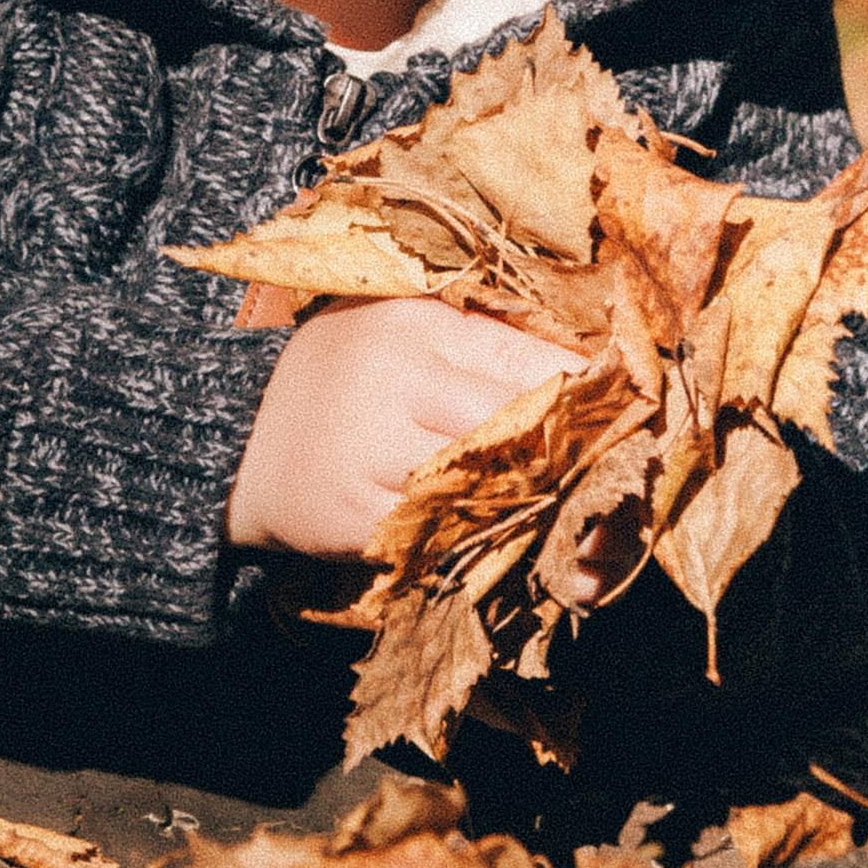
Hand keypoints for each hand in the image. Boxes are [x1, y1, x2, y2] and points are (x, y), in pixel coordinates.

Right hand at [226, 296, 583, 559]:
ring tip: (582, 525)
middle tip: (616, 485)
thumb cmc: (342, 374)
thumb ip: (486, 342)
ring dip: (536, 507)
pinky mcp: (355, 517)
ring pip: (487, 489)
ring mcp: (371, 453)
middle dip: (572, 460)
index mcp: (417, 323)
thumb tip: (597, 369)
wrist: (234, 436)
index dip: (590, 397)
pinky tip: (513, 544)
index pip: (530, 361)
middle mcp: (395, 381)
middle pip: (519, 430)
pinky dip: (481, 540)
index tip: (632, 420)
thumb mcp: (405, 328)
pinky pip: (443, 535)